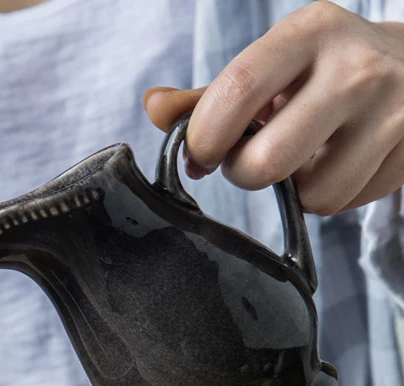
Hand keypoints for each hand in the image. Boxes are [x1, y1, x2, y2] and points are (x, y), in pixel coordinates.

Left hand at [144, 1, 403, 214]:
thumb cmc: (318, 73)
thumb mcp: (268, 69)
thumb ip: (207, 97)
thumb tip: (153, 107)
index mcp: (308, 32)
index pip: (236, 92)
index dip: (204, 138)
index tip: (201, 154)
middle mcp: (356, 66)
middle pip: (266, 161)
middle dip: (243, 174)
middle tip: (250, 161)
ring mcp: (390, 111)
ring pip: (312, 195)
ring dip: (293, 192)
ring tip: (302, 159)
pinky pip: (343, 204)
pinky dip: (328, 196)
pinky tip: (335, 164)